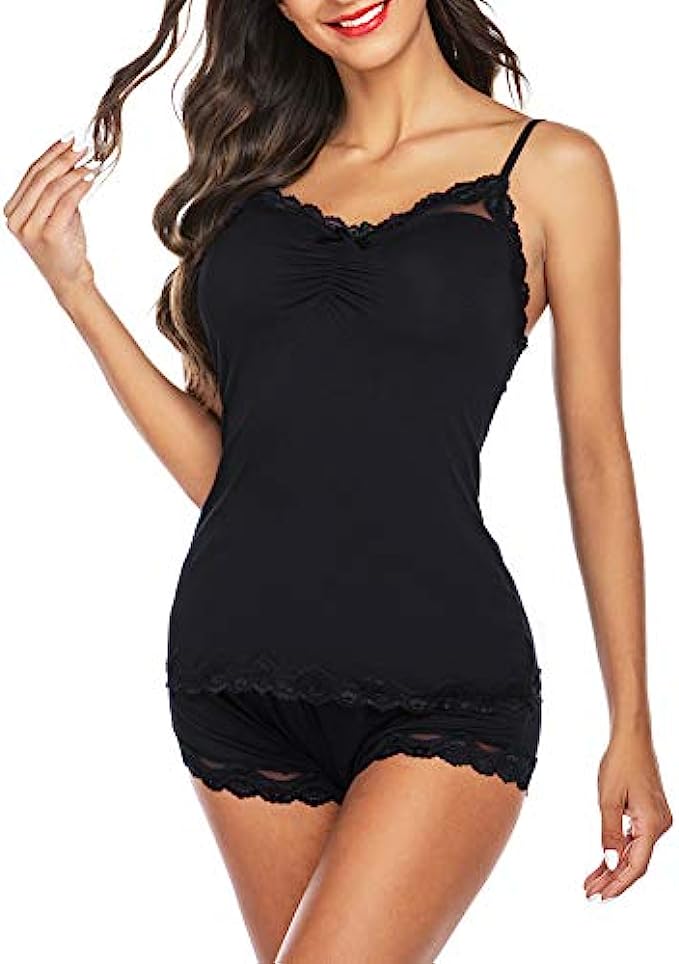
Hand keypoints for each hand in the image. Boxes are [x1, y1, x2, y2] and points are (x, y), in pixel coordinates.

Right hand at [3, 134, 99, 302]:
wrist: (69, 280)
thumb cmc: (64, 247)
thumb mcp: (56, 214)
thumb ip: (56, 192)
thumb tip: (71, 158)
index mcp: (13, 211)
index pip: (31, 174)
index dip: (50, 153)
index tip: (68, 139)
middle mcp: (17, 219)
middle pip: (40, 178)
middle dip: (63, 158)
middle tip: (82, 146)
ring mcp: (30, 228)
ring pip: (53, 188)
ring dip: (74, 171)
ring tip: (90, 161)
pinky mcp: (48, 235)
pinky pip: (65, 202)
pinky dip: (79, 186)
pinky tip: (89, 177)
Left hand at [584, 727, 672, 900]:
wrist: (631, 739)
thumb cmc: (621, 762)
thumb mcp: (609, 800)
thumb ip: (609, 834)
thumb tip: (611, 863)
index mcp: (652, 824)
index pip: (636, 865)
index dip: (618, 884)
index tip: (600, 895)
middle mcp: (659, 825)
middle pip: (635, 862)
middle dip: (613, 880)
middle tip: (591, 893)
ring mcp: (655, 820)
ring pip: (633, 853)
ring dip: (613, 867)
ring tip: (592, 882)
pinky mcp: (648, 814)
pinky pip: (634, 840)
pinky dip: (618, 851)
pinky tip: (604, 863)